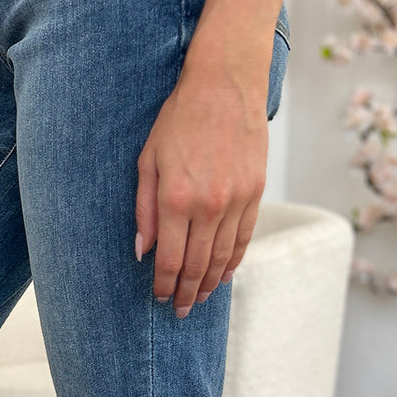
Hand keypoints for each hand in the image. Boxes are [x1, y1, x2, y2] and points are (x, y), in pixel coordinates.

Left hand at [133, 46, 268, 314]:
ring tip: (198, 298)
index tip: (158, 299)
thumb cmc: (178, 119)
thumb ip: (143, 209)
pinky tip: (223, 275)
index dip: (162, 285)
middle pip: (195, 266)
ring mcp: (236, 201)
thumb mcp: (147, 160)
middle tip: (178, 310)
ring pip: (222, 257)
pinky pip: (243, 238)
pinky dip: (233, 261)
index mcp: (175, 200)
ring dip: (209, 283)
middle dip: (185, 293)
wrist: (225, 86)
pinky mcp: (255, 193)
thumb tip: (141, 250)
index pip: (168, 259)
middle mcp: (208, 206)